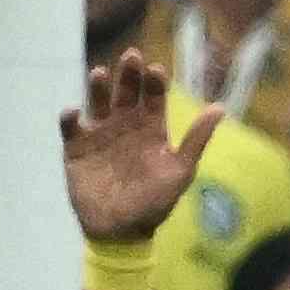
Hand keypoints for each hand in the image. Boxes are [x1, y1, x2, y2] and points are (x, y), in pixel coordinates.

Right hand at [56, 47, 219, 246]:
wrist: (122, 232)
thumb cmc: (154, 203)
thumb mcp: (180, 171)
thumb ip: (196, 140)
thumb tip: (220, 108)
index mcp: (150, 129)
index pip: (153, 97)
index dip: (155, 82)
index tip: (156, 71)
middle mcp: (125, 126)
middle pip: (126, 92)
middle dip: (129, 74)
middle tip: (131, 56)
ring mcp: (100, 135)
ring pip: (98, 102)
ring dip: (99, 87)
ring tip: (100, 74)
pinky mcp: (76, 148)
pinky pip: (70, 127)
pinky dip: (70, 117)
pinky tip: (74, 112)